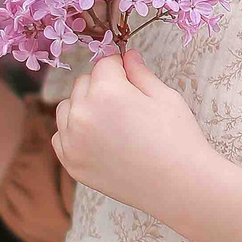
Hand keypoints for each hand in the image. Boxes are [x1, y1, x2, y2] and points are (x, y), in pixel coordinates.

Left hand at [51, 46, 210, 212]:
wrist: (180, 186)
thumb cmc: (177, 139)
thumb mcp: (164, 96)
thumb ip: (139, 73)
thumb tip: (127, 55)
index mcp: (106, 92)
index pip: (104, 64)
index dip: (120, 67)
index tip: (130, 76)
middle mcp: (82, 114)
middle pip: (84, 84)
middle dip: (102, 86)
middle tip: (127, 104)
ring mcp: (72, 141)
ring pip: (67, 108)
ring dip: (84, 107)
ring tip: (112, 122)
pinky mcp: (71, 163)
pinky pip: (61, 136)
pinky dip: (74, 133)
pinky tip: (99, 139)